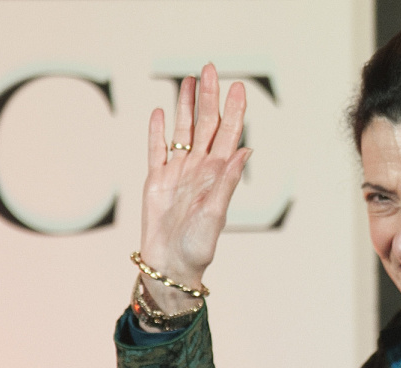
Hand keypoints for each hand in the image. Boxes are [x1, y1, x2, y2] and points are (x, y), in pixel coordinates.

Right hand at [140, 64, 250, 311]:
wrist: (170, 265)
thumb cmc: (197, 247)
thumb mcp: (216, 213)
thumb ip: (227, 181)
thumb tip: (244, 149)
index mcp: (217, 176)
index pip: (228, 136)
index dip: (234, 111)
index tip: (238, 86)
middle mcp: (199, 170)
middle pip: (205, 125)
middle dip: (209, 97)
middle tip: (210, 68)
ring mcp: (177, 173)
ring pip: (182, 131)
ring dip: (185, 106)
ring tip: (189, 80)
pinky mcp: (156, 181)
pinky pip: (156, 150)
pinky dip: (157, 131)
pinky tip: (159, 111)